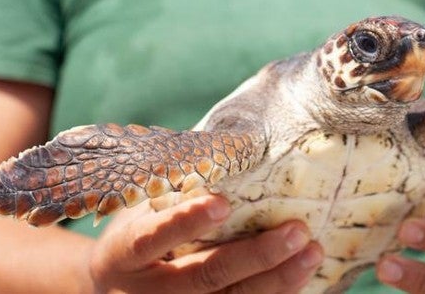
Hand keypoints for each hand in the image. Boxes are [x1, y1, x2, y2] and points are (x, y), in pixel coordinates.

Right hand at [89, 194, 323, 292]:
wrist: (112, 289)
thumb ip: (172, 191)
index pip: (153, 238)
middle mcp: (147, 291)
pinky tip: (301, 275)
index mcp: (126, 253)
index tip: (223, 203)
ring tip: (311, 253)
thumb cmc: (135, 232)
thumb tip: (229, 145)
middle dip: (256, 257)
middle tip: (298, 231)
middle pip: (205, 278)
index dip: (186, 223)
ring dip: (276, 281)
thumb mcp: (138, 211)